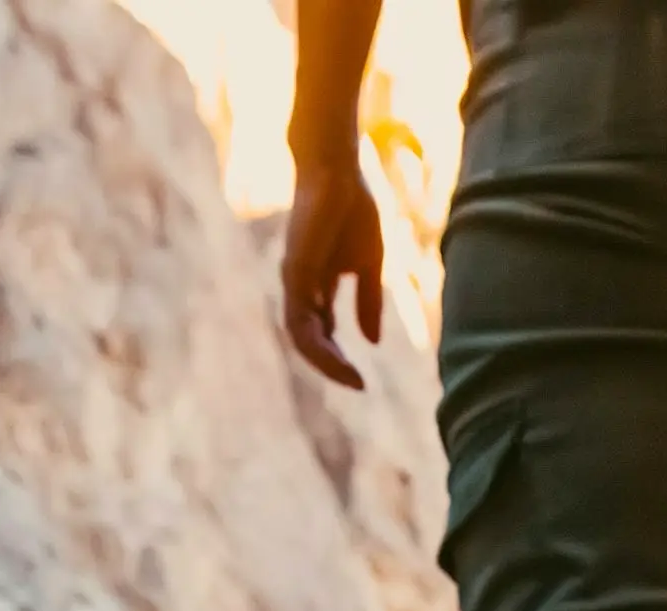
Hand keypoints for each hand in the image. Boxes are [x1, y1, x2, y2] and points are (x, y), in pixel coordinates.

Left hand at [280, 150, 385, 389]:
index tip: (362, 380)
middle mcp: (300, 288)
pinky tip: (339, 353)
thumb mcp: (369, 264)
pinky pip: (301, 319)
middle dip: (331, 366)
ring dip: (325, 362)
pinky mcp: (295, 273)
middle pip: (308, 341)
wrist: (337, 171)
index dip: (338, 358)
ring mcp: (294, 281)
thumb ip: (368, 301)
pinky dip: (318, 342)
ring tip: (350, 377)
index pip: (320, 333)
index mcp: (316, 286)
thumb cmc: (352, 208)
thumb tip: (372, 341)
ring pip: (301, 337)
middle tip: (357, 384)